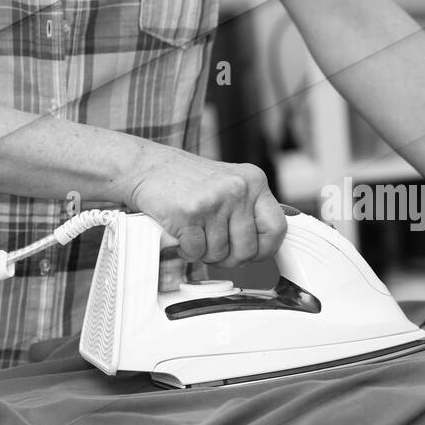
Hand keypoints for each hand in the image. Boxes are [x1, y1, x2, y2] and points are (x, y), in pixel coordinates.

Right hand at [125, 145, 285, 265]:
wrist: (148, 167)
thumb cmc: (187, 180)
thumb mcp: (229, 185)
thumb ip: (249, 211)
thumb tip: (267, 245)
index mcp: (254, 181)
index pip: (277, 229)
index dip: (265, 248)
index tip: (252, 251)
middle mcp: (238, 189)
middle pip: (247, 249)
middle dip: (229, 256)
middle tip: (214, 244)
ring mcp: (214, 201)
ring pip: (220, 254)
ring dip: (205, 252)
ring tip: (195, 232)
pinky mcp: (190, 214)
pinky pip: (197, 253)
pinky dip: (187, 251)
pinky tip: (182, 234)